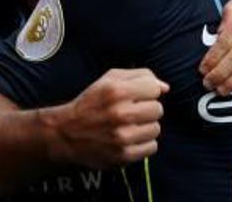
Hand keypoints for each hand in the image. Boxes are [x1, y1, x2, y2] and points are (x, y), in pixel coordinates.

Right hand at [41, 68, 168, 168]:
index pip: (154, 89)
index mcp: (116, 91)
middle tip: (131, 112)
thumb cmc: (91, 103)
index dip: (147, 92)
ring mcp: (122, 137)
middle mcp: (120, 113)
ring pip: (156, 129)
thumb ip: (140, 76)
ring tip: (129, 126)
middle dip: (147, 109)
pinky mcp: (123, 155)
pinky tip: (129, 139)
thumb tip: (165, 88)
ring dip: (145, 127)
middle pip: (158, 109)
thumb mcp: (109, 80)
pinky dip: (143, 144)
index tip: (136, 96)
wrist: (66, 134)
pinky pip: (152, 147)